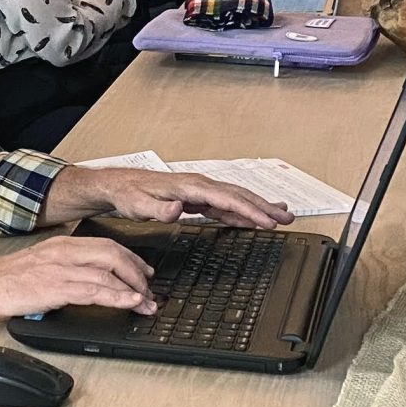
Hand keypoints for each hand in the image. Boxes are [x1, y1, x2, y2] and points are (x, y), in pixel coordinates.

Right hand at [0, 236, 157, 320]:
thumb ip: (67, 267)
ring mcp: (61, 269)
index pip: (107, 245)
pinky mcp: (57, 288)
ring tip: (147, 304)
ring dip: (134, 290)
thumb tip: (90, 279)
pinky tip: (131, 303)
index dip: (131, 259)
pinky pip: (95, 291)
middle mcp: (65, 252)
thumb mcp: (42, 264)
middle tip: (150, 290)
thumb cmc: (8, 279)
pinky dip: (118, 297)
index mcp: (63, 244)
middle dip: (137, 273)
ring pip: (109, 273)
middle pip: (114, 255)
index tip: (144, 273)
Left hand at [43, 163, 289, 228]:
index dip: (249, 210)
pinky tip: (255, 217)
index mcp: (190, 186)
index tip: (268, 221)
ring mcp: (200, 191)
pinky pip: (226, 204)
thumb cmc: (128, 194)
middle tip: (288, 219)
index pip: (226, 198)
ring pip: (236, 197)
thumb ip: (158, 209)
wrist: (117, 185)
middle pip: (238, 195)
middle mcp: (199, 185)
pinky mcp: (197, 198)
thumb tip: (177, 210)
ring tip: (283, 216)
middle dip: (264, 207)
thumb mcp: (138, 205)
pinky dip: (244, 210)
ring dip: (259, 207)